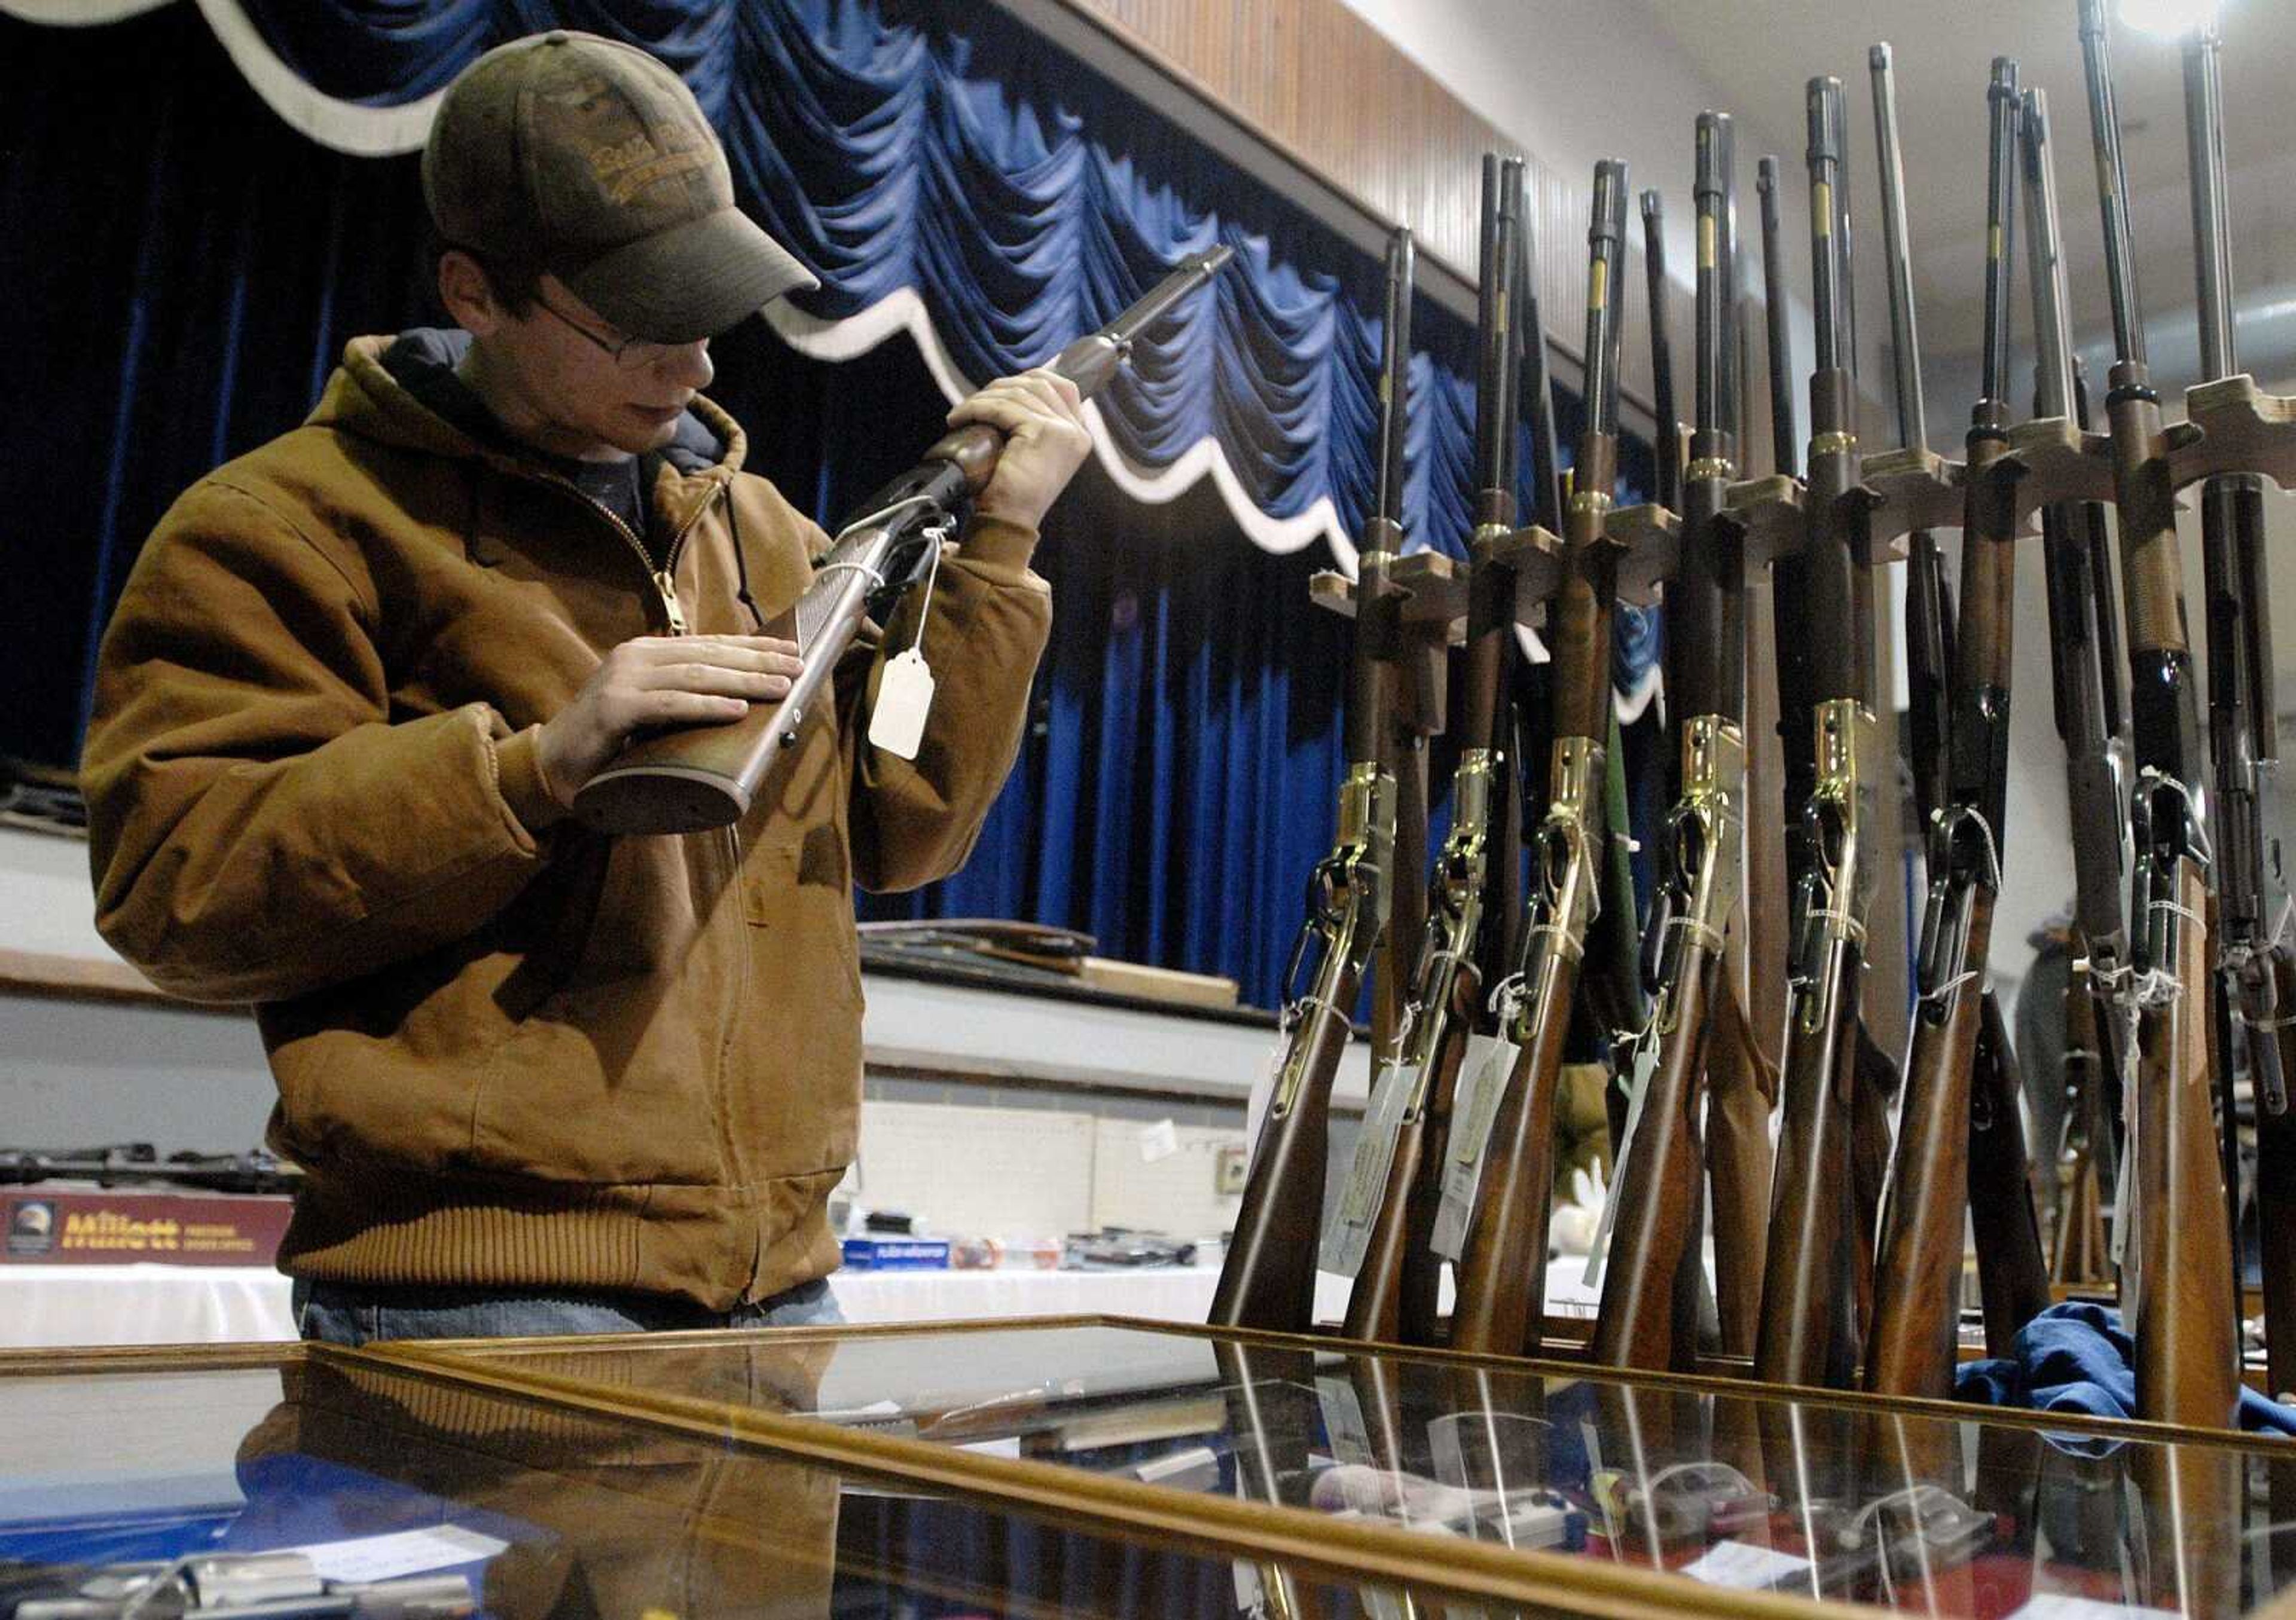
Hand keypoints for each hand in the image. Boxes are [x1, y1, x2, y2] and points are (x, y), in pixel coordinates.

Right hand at [536, 634, 801, 802]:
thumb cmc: (608, 740)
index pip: (709, 645)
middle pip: (709, 655)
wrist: (552, 762)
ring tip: (779, 688)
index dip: (752, 647)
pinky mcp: (615, 708)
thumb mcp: (651, 711)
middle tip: (797, 666)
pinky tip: (737, 710)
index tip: (790, 650)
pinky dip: (706, 707)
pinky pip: (670, 705)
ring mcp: (623, 680)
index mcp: (647, 653)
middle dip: (757, 661)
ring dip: (742, 681)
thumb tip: (738, 700)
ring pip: (695, 676)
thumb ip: (682, 696)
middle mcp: (636, 657)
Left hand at [947, 368, 1091, 531]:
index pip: (1063, 387)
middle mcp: (1076, 431)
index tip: (1000, 388)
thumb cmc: (1013, 493)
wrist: (1010, 522)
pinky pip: (1003, 408)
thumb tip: (1009, 392)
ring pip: (1018, 393)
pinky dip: (977, 408)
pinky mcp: (1043, 432)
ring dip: (983, 397)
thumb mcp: (1031, 453)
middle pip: (1039, 384)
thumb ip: (1033, 424)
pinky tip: (960, 418)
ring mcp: (1063, 431)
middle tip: (976, 402)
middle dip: (1002, 386)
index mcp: (1078, 435)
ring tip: (962, 413)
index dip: (1030, 379)